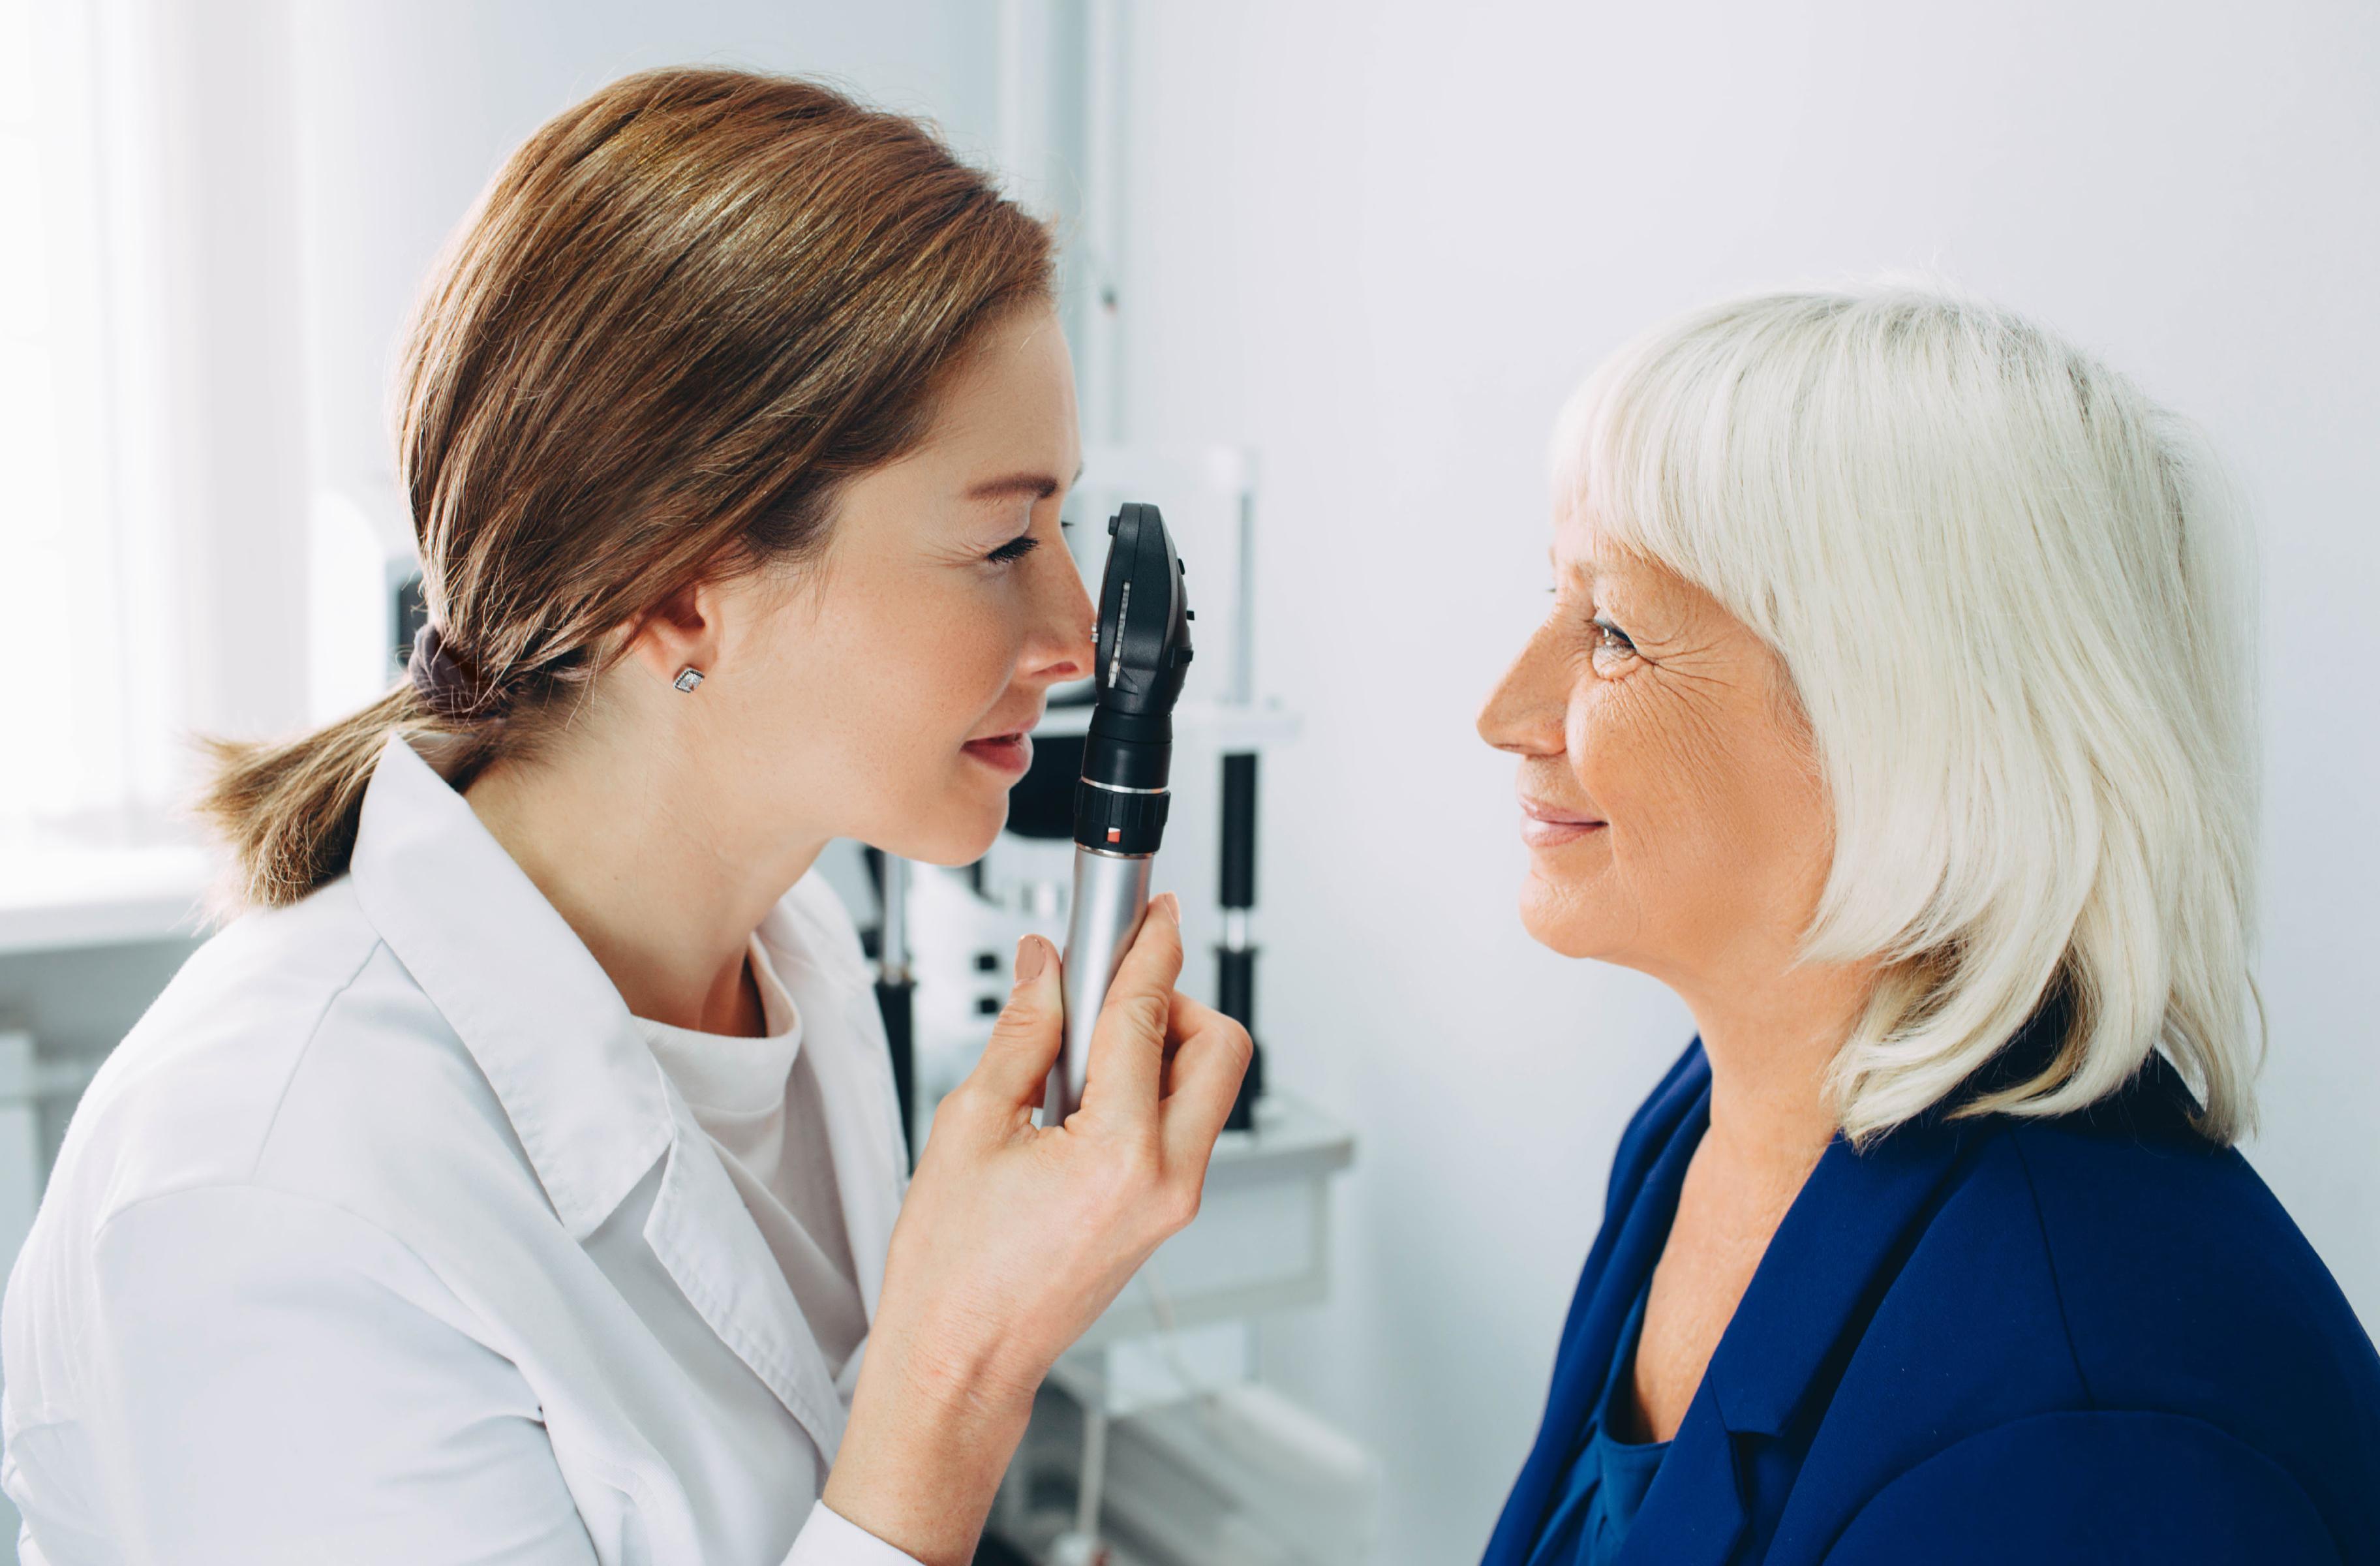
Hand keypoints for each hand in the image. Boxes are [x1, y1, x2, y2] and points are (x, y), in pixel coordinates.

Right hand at [822, 893, 1250, 1564]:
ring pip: (1208, 1086)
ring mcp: (1176, 1202)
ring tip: (1080, 1055)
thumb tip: (1046, 966)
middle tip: (1107, 991)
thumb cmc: (954, 1270)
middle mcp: (1168, 1179)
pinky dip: (1149, 1090)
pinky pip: (1184, 1126)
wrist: (962, 1362)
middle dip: (1172, 999)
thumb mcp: (970, 1125)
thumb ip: (1022, 1032)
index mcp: (1120, 1153)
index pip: (1149, 1014)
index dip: (1148, 946)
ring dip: (1161, 1045)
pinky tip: (1081, 1098)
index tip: (1151, 909)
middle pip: (1220, 1046)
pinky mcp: (1168, 1214)